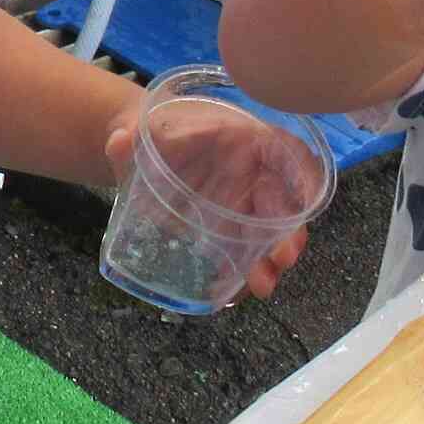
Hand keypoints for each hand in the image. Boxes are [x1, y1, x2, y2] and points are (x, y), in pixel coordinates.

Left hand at [102, 109, 309, 297]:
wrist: (144, 150)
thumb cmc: (156, 134)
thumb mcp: (144, 131)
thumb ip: (131, 138)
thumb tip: (117, 141)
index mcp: (242, 139)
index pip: (287, 152)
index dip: (304, 175)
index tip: (306, 202)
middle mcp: (252, 173)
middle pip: (283, 201)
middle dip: (288, 233)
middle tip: (281, 259)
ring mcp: (242, 204)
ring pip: (268, 233)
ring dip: (268, 260)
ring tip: (261, 285)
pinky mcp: (228, 229)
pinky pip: (244, 251)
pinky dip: (242, 271)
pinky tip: (232, 292)